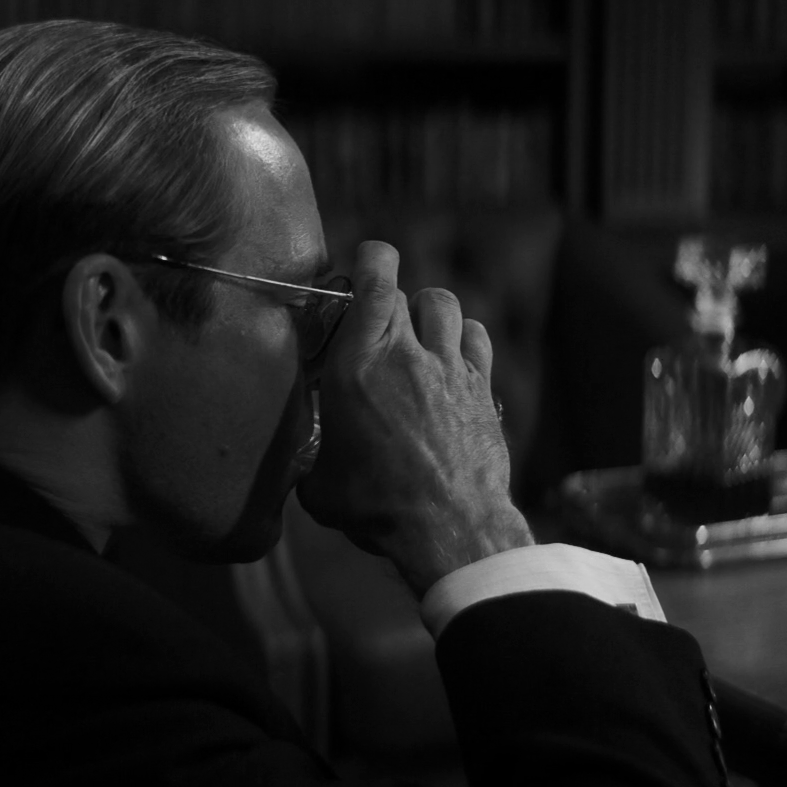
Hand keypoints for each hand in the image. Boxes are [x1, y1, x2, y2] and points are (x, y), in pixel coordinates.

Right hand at [296, 241, 534, 595]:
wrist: (448, 526)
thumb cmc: (377, 507)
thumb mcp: (320, 485)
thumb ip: (310, 459)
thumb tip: (304, 465)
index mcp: (356, 365)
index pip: (373, 278)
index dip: (371, 261)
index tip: (364, 266)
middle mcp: (405, 353)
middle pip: (404, 292)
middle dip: (389, 302)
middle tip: (377, 328)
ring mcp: (450, 366)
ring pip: (443, 303)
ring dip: (427, 313)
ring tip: (417, 336)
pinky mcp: (482, 387)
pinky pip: (476, 336)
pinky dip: (463, 338)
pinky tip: (453, 359)